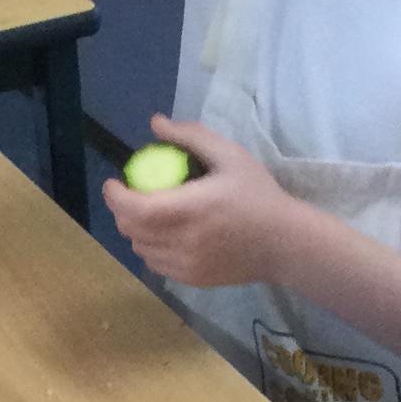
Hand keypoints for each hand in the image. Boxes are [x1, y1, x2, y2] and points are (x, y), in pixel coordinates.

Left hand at [102, 117, 299, 286]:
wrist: (285, 243)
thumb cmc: (259, 196)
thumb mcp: (231, 156)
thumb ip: (192, 136)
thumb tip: (156, 123)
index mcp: (190, 208)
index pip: (134, 207)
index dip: (115, 196)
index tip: (115, 182)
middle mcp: (183, 241)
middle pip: (131, 229)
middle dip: (122, 211)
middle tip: (131, 195)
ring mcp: (186, 264)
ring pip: (141, 248)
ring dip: (136, 230)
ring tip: (149, 215)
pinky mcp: (192, 279)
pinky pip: (157, 264)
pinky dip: (152, 248)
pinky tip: (166, 235)